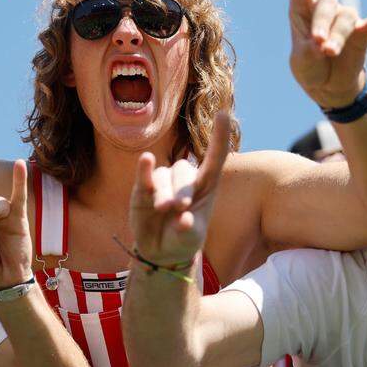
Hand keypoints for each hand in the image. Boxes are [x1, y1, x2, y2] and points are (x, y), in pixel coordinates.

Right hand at [130, 112, 229, 265]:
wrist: (160, 251)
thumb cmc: (183, 239)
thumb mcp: (191, 240)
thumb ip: (189, 231)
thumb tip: (183, 220)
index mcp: (206, 186)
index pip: (215, 158)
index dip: (219, 137)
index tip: (223, 114)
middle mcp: (184, 180)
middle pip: (184, 171)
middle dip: (182, 188)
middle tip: (179, 207)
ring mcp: (163, 182)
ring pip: (164, 176)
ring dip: (164, 192)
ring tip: (162, 209)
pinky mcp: (143, 189)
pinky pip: (144, 176)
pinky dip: (144, 170)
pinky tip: (145, 161)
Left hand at [288, 0, 366, 108]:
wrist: (329, 87)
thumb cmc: (309, 69)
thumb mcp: (300, 63)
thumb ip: (307, 53)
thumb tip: (322, 44)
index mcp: (300, 8)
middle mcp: (324, 8)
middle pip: (326, 5)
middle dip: (321, 26)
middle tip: (319, 47)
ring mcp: (345, 19)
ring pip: (345, 19)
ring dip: (338, 37)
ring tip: (330, 53)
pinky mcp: (362, 32)